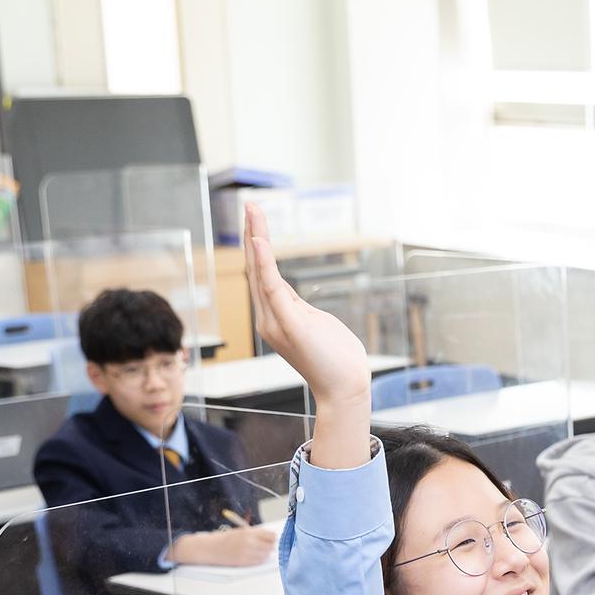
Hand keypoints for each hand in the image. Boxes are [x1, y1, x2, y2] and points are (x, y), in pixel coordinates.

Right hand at [171, 525, 277, 565]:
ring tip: (258, 551)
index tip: (272, 539)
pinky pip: (258, 562)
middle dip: (270, 546)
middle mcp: (249, 542)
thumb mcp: (240, 531)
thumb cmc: (224, 539)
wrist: (210, 548)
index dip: (273, 538)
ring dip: (265, 554)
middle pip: (270, 546)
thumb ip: (255, 534)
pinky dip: (258, 559)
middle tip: (266, 546)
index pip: (271, 535)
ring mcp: (246, 553)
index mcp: (248, 532)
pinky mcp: (243, 562)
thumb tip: (271, 537)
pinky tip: (253, 556)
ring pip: (266, 555)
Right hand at [243, 201, 373, 463]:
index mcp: (278, 317)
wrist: (345, 389)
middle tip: (250, 205)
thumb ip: (301, 309)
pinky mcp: (289, 324)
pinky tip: (259, 241)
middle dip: (254, 234)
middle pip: (258, 269)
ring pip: (262, 272)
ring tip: (252, 211)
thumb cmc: (336, 361)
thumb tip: (294, 298)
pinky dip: (264, 262)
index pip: (265, 276)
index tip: (256, 220)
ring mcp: (276, 322)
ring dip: (257, 238)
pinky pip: (272, 287)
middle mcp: (270, 319)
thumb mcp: (317, 326)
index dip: (259, 247)